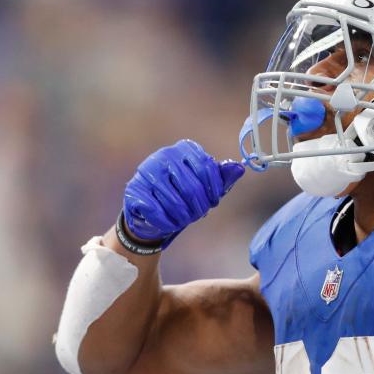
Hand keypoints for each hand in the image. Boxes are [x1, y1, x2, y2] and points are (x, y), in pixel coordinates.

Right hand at [123, 140, 243, 244]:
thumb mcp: (204, 185)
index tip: (213, 202)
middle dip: (198, 207)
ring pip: (174, 202)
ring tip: (184, 220)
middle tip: (198, 215)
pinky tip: (170, 224)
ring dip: (183, 217)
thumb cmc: (182, 195)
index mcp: (184, 149)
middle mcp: (164, 156)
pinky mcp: (134, 191)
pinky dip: (167, 223)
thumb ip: (221, 177)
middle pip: (191, 187)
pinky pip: (156, 212)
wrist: (149, 209)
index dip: (213, 190)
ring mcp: (147, 172)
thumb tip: (239, 168)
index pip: (206, 168)